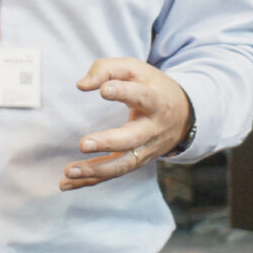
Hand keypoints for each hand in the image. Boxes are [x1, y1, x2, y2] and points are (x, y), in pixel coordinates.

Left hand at [65, 59, 191, 191]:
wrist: (185, 115)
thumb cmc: (152, 87)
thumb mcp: (136, 69)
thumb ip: (107, 69)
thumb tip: (81, 85)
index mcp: (156, 101)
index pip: (141, 96)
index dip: (123, 92)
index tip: (104, 90)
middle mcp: (153, 128)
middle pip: (132, 139)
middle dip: (108, 143)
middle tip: (83, 144)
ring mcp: (146, 149)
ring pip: (123, 164)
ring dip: (96, 170)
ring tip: (69, 171)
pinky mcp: (137, 161)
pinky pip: (113, 173)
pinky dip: (90, 181)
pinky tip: (67, 183)